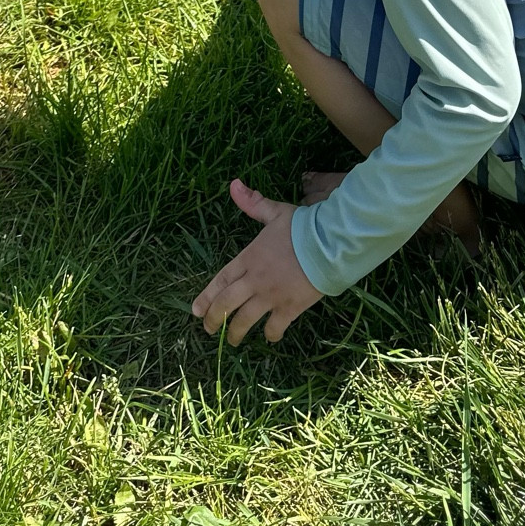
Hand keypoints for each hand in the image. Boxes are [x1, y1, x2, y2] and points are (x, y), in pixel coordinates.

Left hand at [193, 179, 322, 344]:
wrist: (329, 243)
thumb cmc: (302, 227)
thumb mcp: (275, 212)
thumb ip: (253, 203)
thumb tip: (233, 184)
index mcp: (249, 257)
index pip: (221, 280)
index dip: (207, 296)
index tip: (195, 310)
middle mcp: (255, 280)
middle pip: (227, 304)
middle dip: (214, 319)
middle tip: (207, 330)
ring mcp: (271, 296)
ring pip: (245, 320)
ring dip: (235, 333)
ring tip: (231, 341)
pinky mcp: (289, 308)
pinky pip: (275, 327)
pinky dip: (270, 335)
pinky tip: (269, 337)